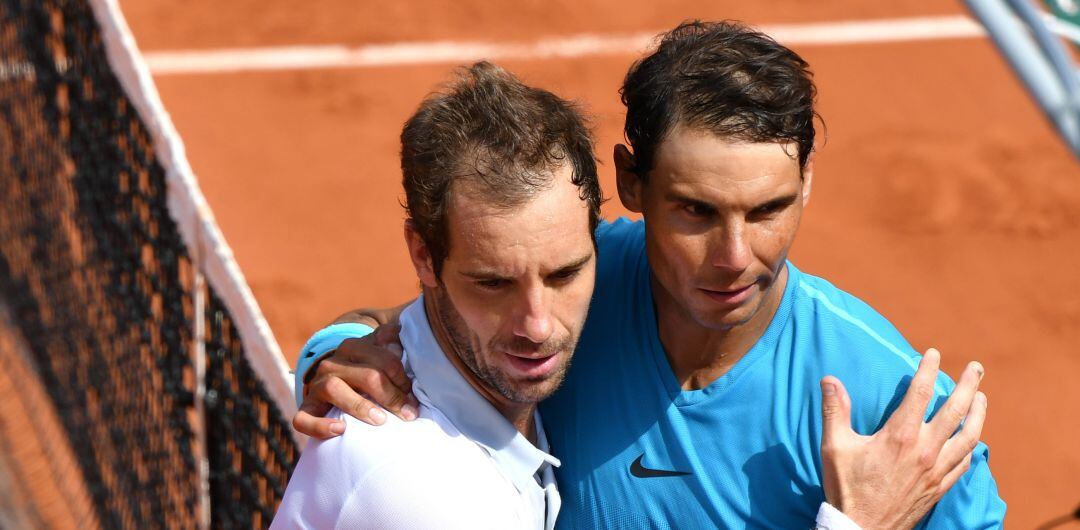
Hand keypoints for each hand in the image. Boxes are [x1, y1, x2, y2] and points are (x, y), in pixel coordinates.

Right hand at [291, 323, 420, 438]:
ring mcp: (316, 386)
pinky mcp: (306, 409)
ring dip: (360, 406)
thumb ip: (391, 340)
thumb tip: (400, 335)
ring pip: (333, 389)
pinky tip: (341, 430)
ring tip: (380, 421)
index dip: (402, 379)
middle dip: (391, 396)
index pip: (384, 360)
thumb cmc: (367, 370)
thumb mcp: (379, 352)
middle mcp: (332, 364)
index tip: (414, 397)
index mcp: (353, 347)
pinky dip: (320, 426)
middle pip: (365, 376)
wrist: (336, 383)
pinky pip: (304, 419)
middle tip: (408, 414)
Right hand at [819, 348, 987, 528]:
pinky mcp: (940, 487)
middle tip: (976, 367)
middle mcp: (925, 450)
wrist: (862, 528)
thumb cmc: (847, 487)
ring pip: (969, 436)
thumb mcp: (834, 447)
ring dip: (979, 413)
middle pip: (956, 410)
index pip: (921, 393)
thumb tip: (830, 380)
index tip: (932, 352)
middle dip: (969, 385)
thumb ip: (835, 411)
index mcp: (900, 436)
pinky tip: (972, 438)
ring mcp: (936, 470)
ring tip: (981, 397)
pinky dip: (972, 446)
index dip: (928, 369)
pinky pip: (964, 462)